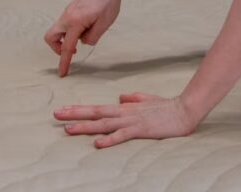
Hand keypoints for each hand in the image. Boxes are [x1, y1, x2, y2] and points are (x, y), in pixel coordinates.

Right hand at [44, 0, 122, 76]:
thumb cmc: (109, 4)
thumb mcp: (104, 24)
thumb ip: (92, 37)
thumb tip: (83, 43)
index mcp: (75, 21)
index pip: (67, 47)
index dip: (64, 62)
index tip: (62, 74)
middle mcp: (67, 16)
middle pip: (51, 37)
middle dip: (57, 48)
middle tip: (74, 50)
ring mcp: (68, 12)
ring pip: (59, 30)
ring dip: (69, 37)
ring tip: (90, 31)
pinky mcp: (71, 9)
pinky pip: (66, 24)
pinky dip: (73, 30)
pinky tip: (89, 24)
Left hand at [54, 93, 199, 148]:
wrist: (184, 110)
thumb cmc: (166, 107)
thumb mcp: (146, 100)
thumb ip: (132, 98)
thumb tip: (120, 97)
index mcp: (125, 107)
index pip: (98, 108)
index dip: (80, 109)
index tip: (63, 109)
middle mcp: (124, 112)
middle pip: (96, 113)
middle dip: (75, 114)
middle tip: (56, 114)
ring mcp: (132, 121)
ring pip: (104, 124)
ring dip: (85, 126)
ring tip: (68, 128)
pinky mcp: (141, 129)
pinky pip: (122, 135)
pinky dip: (109, 139)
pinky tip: (97, 143)